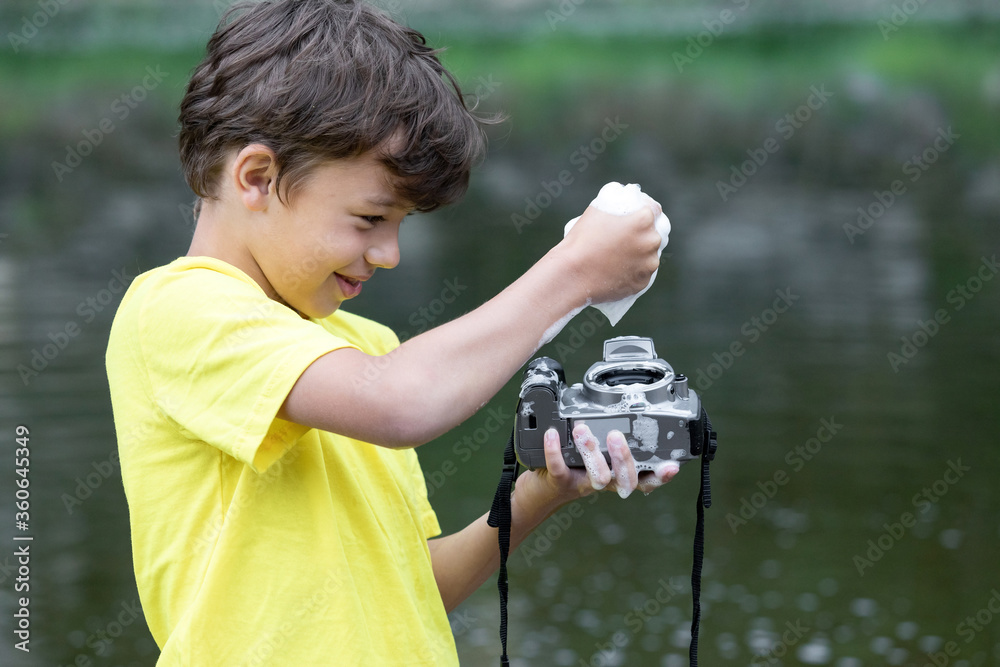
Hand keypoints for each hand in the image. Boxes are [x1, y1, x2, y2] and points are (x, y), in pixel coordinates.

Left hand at [512, 424, 680, 517]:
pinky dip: (554, 450)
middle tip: (616, 436)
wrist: (541, 493)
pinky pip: (559, 468)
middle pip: (626, 479)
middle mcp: (604, 482)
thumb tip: (622, 409)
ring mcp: (582, 483)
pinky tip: (552, 434)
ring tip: (584, 431)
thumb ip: (610, 442)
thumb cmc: (572, 469)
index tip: (672, 465)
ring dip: (591, 452)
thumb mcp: (597, 457)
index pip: (645, 479)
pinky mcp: (558, 482)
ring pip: (597, 476)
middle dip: (624, 458)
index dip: (660, 476)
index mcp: (616, 476)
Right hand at [559, 201, 662, 304]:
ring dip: (640, 254)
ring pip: (650, 255)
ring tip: (619, 257)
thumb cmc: (582, 239)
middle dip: (642, 234)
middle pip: (653, 233)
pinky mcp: (643, 282)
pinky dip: (633, 272)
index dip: (644, 211)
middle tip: (623, 239)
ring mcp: (649, 263)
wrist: (573, 274)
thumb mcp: (598, 209)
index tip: (634, 217)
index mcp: (643, 219)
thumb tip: (626, 199)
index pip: (654, 209)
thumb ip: (618, 202)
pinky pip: (642, 274)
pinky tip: (618, 270)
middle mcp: (652, 240)